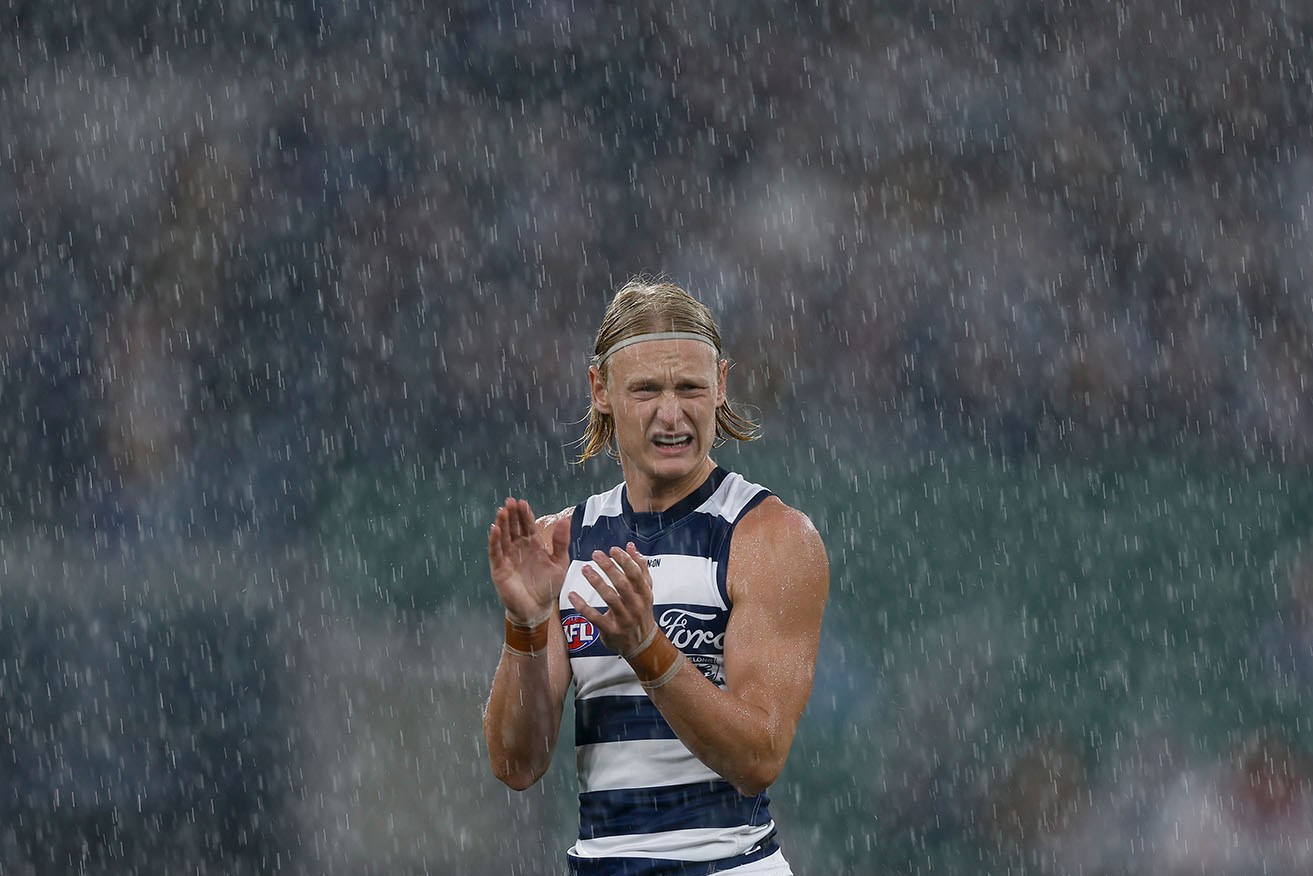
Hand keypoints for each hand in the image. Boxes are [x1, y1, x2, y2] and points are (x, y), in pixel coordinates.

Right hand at [488, 498, 569, 624]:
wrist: (537, 609)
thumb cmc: (548, 587)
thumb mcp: (559, 563)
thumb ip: (561, 542)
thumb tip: (565, 519)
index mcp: (533, 544)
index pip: (527, 525)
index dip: (524, 514)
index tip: (522, 502)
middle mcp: (519, 547)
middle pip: (514, 527)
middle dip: (512, 515)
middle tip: (510, 502)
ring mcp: (508, 557)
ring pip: (503, 536)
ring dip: (502, 524)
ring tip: (502, 511)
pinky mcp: (499, 568)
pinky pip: (495, 552)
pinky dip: (494, 541)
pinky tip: (494, 529)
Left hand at [568, 543, 654, 655]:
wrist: (642, 644)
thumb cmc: (641, 613)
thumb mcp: (645, 591)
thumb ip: (640, 568)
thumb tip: (631, 546)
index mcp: (644, 593)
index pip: (635, 573)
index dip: (624, 560)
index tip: (613, 550)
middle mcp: (635, 605)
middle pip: (622, 583)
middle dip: (609, 567)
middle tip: (596, 554)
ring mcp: (623, 618)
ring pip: (609, 597)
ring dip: (596, 581)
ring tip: (585, 569)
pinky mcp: (611, 630)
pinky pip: (594, 616)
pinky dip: (582, 606)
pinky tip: (572, 596)